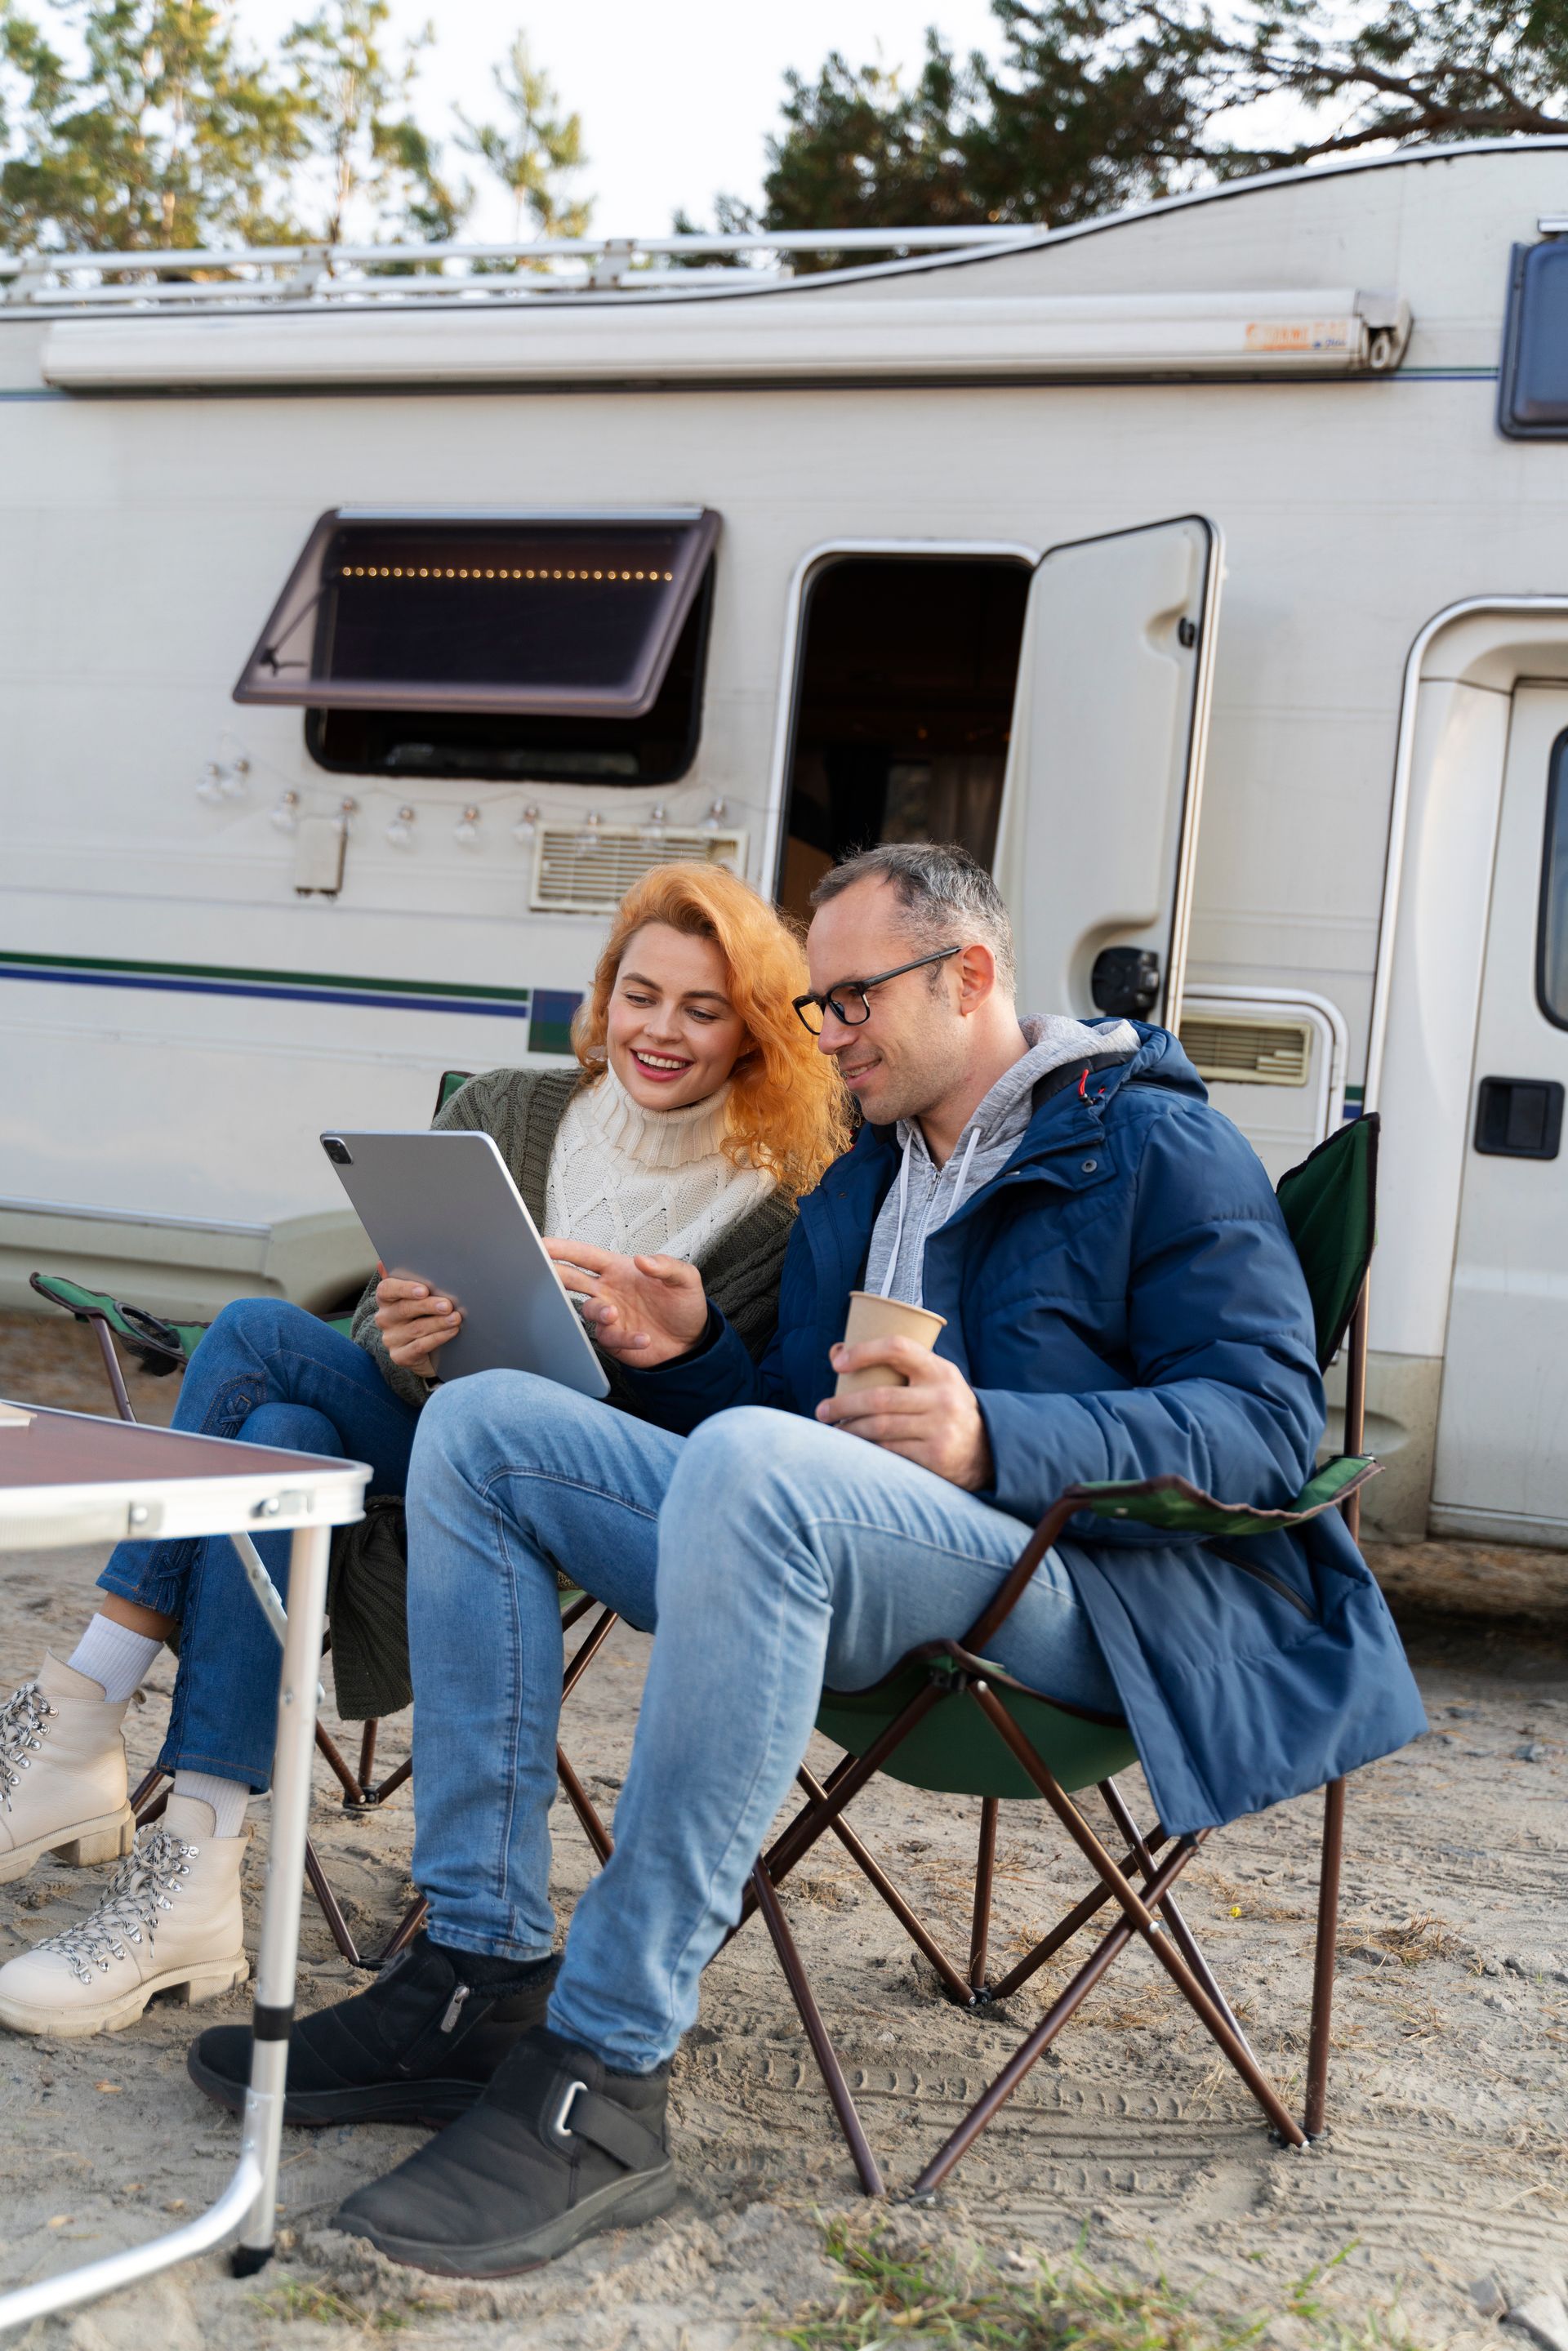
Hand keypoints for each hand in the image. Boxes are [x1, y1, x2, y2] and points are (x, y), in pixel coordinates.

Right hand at [374, 1268, 461, 1370]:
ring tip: (456, 1318)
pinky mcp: (400, 1356)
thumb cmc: (423, 1315)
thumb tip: (384, 1262)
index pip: (387, 1289)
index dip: (405, 1289)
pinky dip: (438, 1338)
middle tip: (448, 1305)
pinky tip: (452, 1331)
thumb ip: (407, 1278)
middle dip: (429, 1306)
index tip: (424, 1289)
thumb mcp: (418, 1297)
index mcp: (386, 1299)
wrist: (426, 1350)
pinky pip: (420, 1346)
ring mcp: (391, 1339)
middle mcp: (385, 1319)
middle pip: (405, 1309)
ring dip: (439, 1322)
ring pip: (416, 1328)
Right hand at [545, 1238, 709, 1366]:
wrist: (691, 1342)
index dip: (563, 1249)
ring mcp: (609, 1316)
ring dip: (598, 1311)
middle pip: (572, 1280)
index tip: (543, 1244)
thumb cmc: (683, 1305)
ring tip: (614, 1313)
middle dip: (556, 1274)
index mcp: (619, 1271)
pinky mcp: (614, 1340)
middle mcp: (608, 1292)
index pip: (585, 1256)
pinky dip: (625, 1339)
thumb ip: (666, 1266)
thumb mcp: (686, 1279)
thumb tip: (643, 1260)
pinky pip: (610, 1338)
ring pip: (588, 1310)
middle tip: (548, 1273)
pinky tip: (643, 1338)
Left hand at [815, 1338, 993, 1490]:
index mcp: (940, 1370)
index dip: (864, 1351)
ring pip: (880, 1428)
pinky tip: (854, 1448)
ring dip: (849, 1430)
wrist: (988, 1448)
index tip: (837, 1363)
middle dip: (842, 1404)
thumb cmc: (945, 1406)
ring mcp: (940, 1428)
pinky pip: (890, 1452)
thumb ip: (896, 1366)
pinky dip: (867, 1450)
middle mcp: (942, 1397)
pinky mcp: (935, 1456)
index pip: (898, 1348)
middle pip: (879, 1398)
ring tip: (833, 1430)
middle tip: (821, 1410)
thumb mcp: (934, 1379)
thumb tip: (836, 1351)